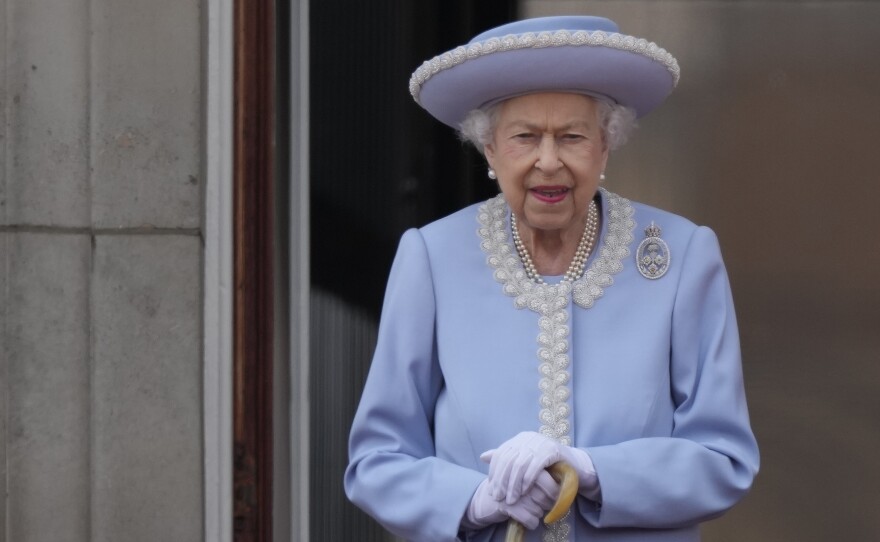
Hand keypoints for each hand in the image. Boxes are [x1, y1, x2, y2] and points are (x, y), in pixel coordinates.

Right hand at [465, 472, 559, 529]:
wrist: (487, 499)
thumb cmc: (511, 487)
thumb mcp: (524, 478)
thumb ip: (544, 476)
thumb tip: (567, 480)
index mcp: (526, 468)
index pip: (549, 482)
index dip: (554, 493)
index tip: (553, 497)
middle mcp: (520, 479)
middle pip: (546, 499)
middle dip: (546, 505)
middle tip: (540, 504)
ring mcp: (513, 492)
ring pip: (539, 511)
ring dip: (537, 514)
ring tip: (529, 510)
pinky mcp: (507, 506)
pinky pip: (530, 520)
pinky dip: (531, 523)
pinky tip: (527, 520)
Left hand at [481, 431, 597, 503]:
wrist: (575, 466)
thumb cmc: (548, 467)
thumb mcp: (524, 463)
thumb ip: (506, 459)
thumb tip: (483, 457)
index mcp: (519, 439)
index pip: (500, 455)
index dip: (494, 473)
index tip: (491, 489)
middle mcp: (528, 437)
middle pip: (508, 460)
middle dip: (502, 481)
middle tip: (499, 498)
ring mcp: (540, 442)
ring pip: (520, 464)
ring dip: (513, 484)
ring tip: (511, 500)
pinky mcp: (552, 449)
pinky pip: (535, 465)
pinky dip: (528, 480)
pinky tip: (524, 491)